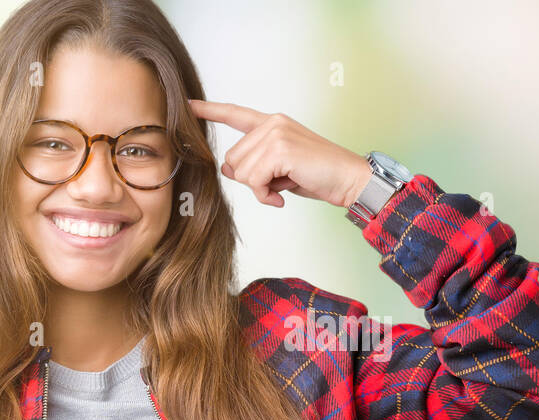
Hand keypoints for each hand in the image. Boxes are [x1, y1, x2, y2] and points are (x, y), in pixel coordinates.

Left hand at [188, 99, 371, 208]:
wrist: (348, 179)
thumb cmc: (318, 175)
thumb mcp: (280, 170)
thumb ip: (255, 165)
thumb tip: (228, 170)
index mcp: (273, 123)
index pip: (236, 114)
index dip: (211, 110)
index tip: (189, 105)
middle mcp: (272, 123)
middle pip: (234, 158)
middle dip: (251, 179)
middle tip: (276, 185)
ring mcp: (276, 134)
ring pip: (242, 172)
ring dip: (260, 189)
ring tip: (282, 188)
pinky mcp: (280, 150)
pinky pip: (255, 180)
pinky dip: (265, 195)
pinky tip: (282, 195)